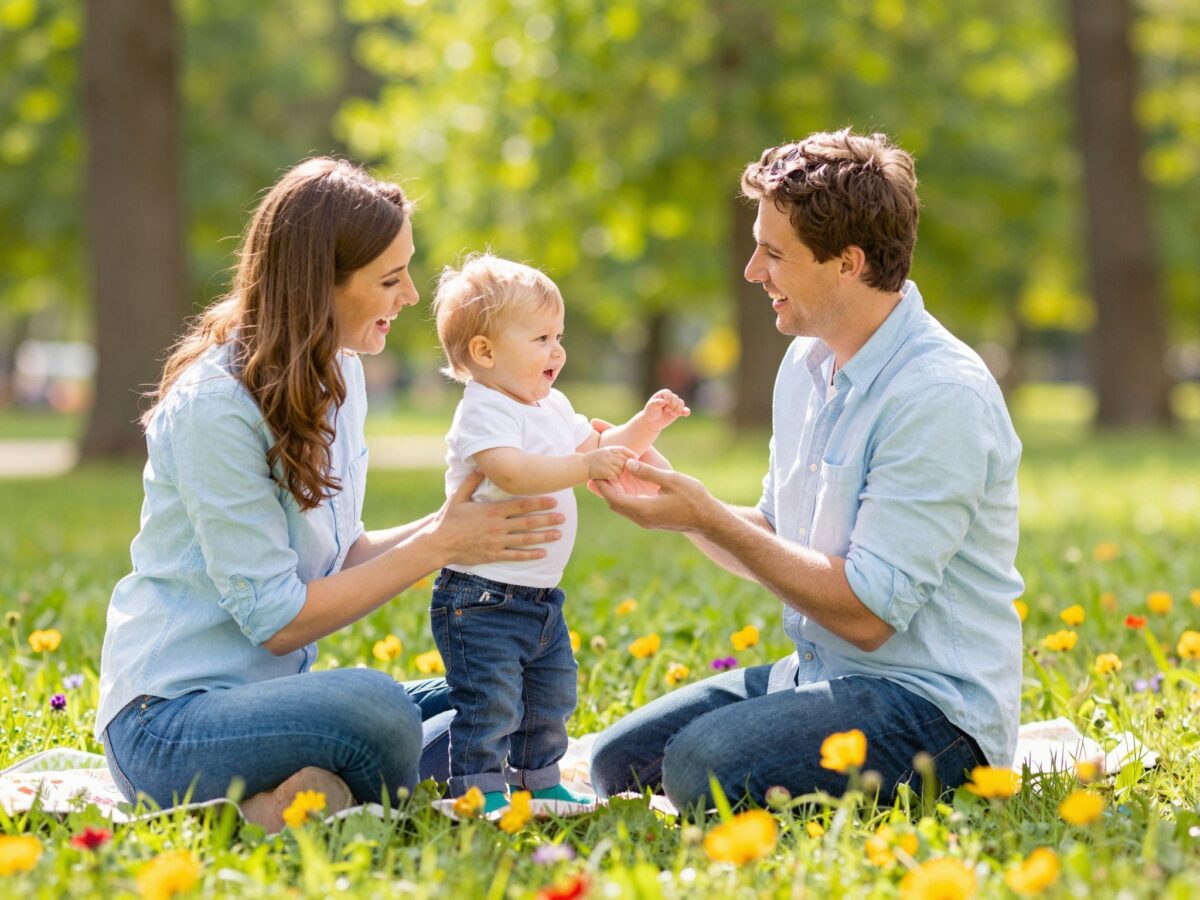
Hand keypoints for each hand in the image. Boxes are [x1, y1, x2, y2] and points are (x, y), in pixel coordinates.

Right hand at [426, 472, 564, 565]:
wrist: (438, 543)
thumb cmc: (448, 519)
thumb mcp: (458, 496)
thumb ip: (471, 481)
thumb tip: (481, 466)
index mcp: (492, 511)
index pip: (521, 505)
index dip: (539, 502)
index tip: (553, 500)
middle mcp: (498, 526)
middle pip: (528, 522)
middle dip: (547, 519)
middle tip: (563, 518)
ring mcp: (497, 542)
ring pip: (526, 540)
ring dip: (544, 537)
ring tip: (559, 535)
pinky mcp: (494, 555)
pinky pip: (516, 556)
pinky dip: (530, 555)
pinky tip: (542, 553)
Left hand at [585, 423, 713, 531]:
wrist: (708, 519)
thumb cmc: (692, 498)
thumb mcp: (670, 480)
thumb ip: (647, 472)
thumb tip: (627, 463)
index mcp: (643, 509)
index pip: (613, 498)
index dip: (602, 484)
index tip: (597, 469)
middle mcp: (641, 518)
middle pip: (613, 503)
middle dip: (604, 487)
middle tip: (600, 469)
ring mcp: (645, 521)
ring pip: (621, 506)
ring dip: (613, 491)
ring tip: (610, 473)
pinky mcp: (650, 520)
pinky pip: (630, 508)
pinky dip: (623, 495)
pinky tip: (625, 483)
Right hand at [585, 445, 635, 479]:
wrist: (579, 466)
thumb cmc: (591, 461)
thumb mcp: (603, 453)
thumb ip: (614, 454)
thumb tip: (632, 458)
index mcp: (609, 449)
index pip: (624, 450)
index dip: (631, 454)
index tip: (636, 459)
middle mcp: (608, 454)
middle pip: (624, 460)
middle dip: (626, 466)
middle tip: (626, 472)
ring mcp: (606, 461)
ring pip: (621, 468)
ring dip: (620, 473)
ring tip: (613, 475)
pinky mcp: (604, 470)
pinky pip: (615, 475)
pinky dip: (615, 478)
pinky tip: (610, 479)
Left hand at [643, 389, 690, 430]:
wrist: (652, 422)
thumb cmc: (651, 412)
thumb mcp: (651, 407)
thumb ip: (656, 403)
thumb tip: (664, 401)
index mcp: (663, 394)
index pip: (668, 393)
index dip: (668, 398)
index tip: (664, 404)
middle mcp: (670, 398)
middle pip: (676, 399)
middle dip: (671, 406)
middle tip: (665, 411)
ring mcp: (675, 404)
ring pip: (681, 403)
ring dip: (677, 409)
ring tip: (671, 413)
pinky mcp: (678, 412)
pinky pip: (685, 410)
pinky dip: (686, 411)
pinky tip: (685, 414)